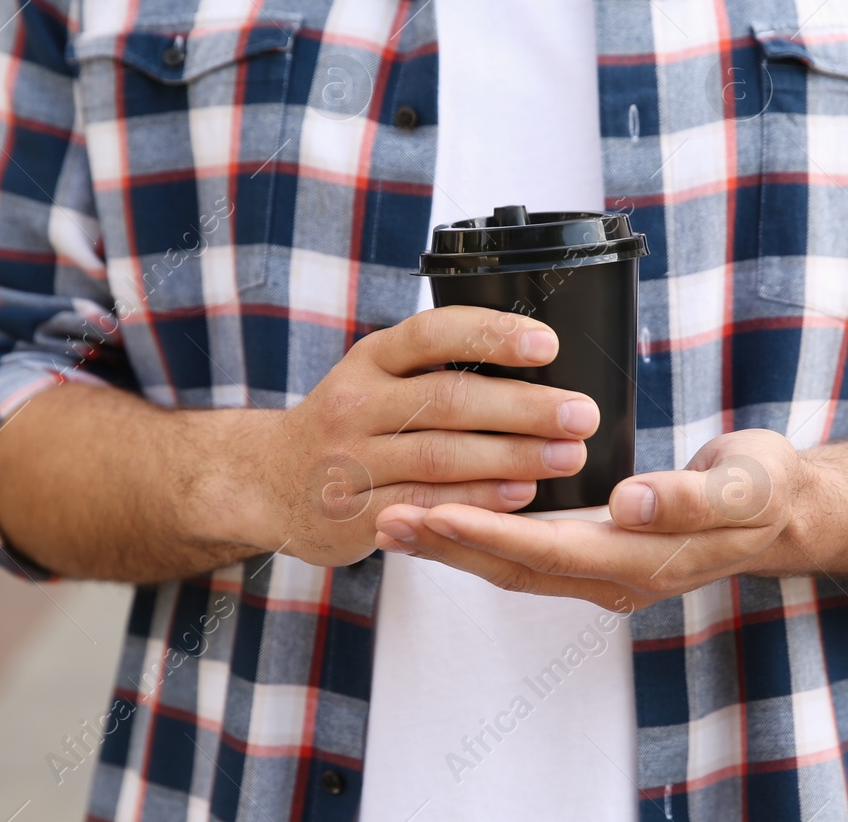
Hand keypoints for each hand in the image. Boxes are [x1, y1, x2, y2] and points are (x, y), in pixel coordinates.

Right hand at [187, 306, 599, 566]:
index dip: (491, 336)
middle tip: (579, 414)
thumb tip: (541, 362)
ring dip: (512, 457)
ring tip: (568, 456)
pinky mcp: (353, 514)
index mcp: (371, 359)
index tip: (547, 345)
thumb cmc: (353, 422)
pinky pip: (425, 506)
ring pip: (440, 457)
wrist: (267, 481)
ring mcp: (350, 461)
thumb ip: (439, 368)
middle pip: (447, 400)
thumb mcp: (379, 378)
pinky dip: (478, 502)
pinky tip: (522, 496)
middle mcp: (356, 404)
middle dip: (522, 407)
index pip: (432, 333)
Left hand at [371, 429, 809, 608]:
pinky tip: (451, 517)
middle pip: (514, 567)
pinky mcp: (599, 555)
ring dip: (454, 545)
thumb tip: (629, 503)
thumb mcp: (743, 485)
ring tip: (396, 522)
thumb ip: (687, 497)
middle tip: (385, 519)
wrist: (784, 512)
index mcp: (643, 559)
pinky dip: (483, 537)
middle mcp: (615, 577)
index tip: (432, 510)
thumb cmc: (763, 488)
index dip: (487, 532)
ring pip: (514, 565)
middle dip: (447, 545)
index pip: (547, 550)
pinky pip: (529, 554)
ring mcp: (605, 572)